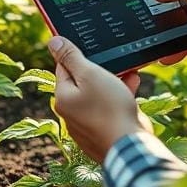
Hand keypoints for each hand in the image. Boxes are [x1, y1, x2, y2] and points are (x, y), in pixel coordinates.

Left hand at [49, 36, 152, 162]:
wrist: (130, 144)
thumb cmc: (109, 108)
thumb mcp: (90, 74)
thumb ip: (71, 57)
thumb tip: (53, 41)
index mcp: (62, 97)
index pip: (64, 67)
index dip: (78, 55)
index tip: (93, 47)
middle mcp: (71, 112)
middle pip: (82, 81)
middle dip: (100, 69)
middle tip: (114, 59)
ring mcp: (87, 123)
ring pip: (98, 93)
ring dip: (113, 81)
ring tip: (128, 71)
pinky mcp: (103, 129)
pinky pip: (108, 107)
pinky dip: (119, 95)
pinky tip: (132, 85)